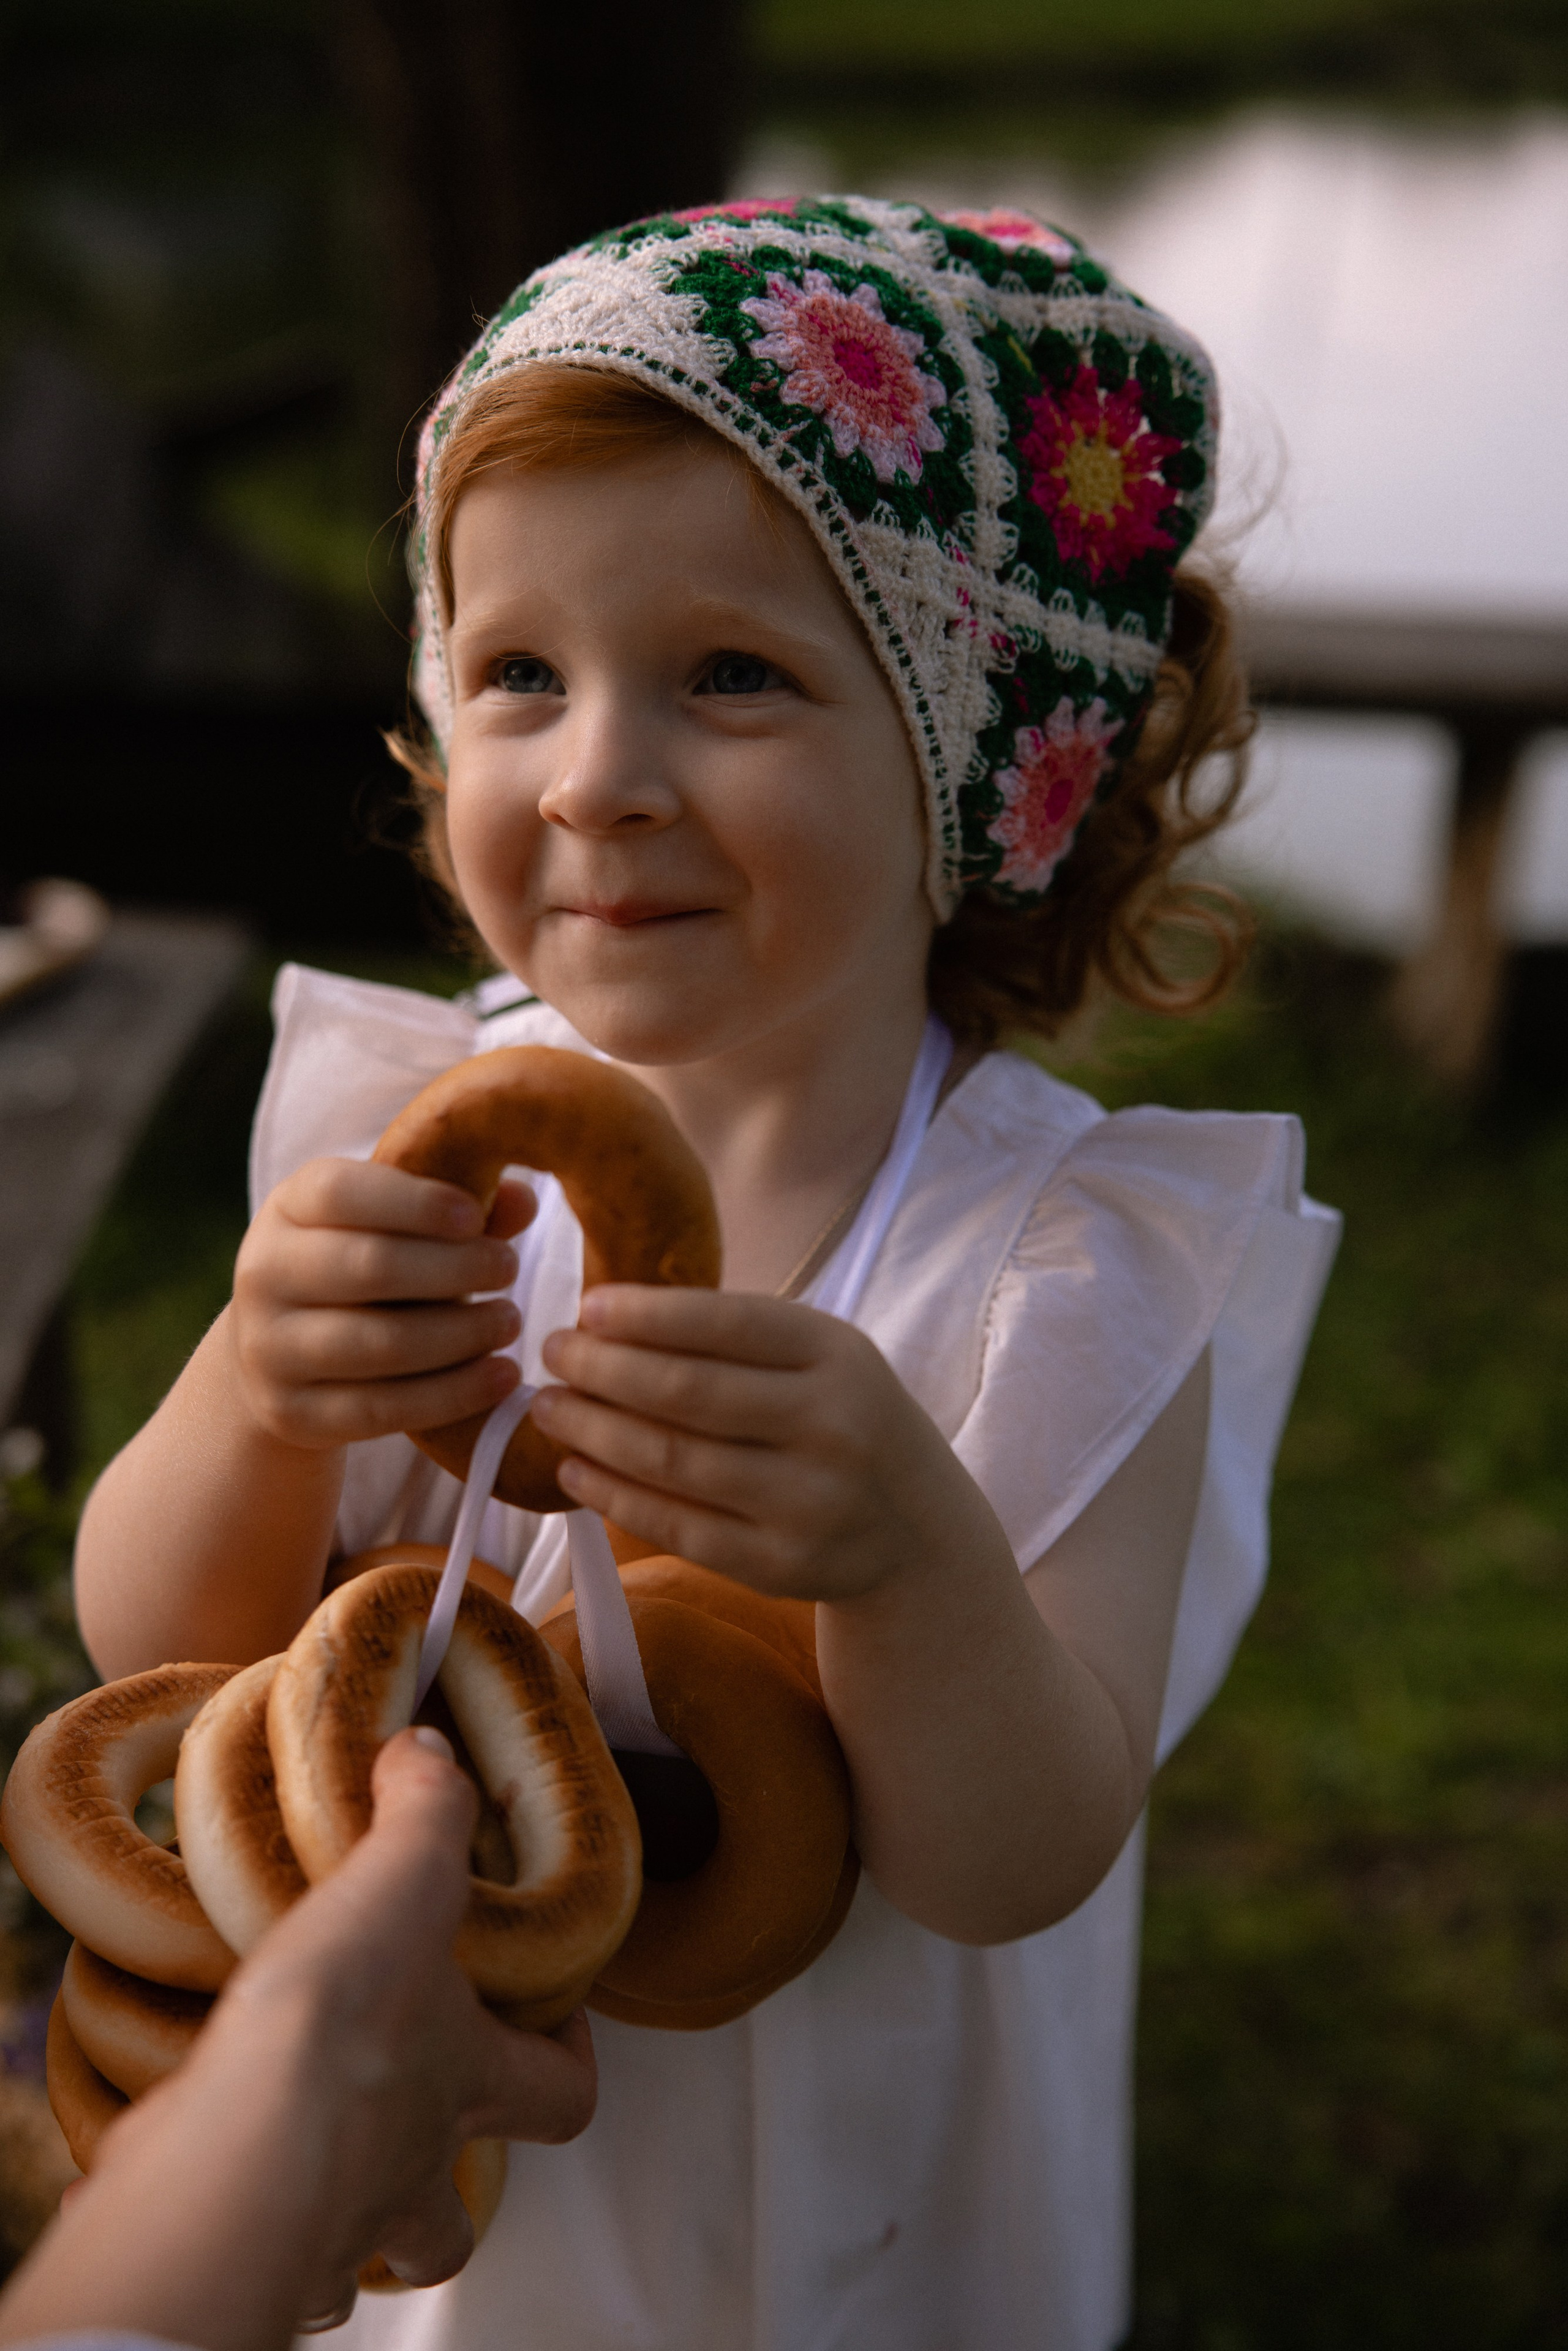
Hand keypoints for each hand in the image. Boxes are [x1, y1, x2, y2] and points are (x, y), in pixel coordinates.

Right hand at [202, 1725, 597, 2314]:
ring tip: (309, 2146)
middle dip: (447, 2188)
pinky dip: (238, 2204)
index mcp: (468, 2084)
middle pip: (454, 2226)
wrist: (229, 2156)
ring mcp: (330, 2222)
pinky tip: (206, 2153)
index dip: (572, 2060)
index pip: (565, 2093)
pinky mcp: (243, 2242)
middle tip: (417, 2126)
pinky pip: (254, 2248)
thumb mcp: (400, 1883)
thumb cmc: (339, 2035)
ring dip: (348, 2214)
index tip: (559, 2023)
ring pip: (359, 2253)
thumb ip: (423, 1811)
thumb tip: (429, 1752)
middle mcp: (409, 2171)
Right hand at [228, 1159, 533, 1449]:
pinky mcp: (291, 1413)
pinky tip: (501, 1377)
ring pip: (380, 1344)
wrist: (284, 1353)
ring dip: (460, 1334)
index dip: (415, 1201)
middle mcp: (263, 1273)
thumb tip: (523, 1199)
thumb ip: (456, 1208)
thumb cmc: (362, 1268)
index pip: (342, 1193)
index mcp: (288, 1207)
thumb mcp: (394, 1226)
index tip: (475, 1216)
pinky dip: (452, 1394)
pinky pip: (382, 1409)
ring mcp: (270, 1349)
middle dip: (454, 1268)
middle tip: (510, 1269)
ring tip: (510, 1322)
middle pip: (369, 1266)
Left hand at [531, 1284, 986, 1604]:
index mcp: (838, 1356)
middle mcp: (830, 1427)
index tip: (587, 1309)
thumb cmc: (841, 1419)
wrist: (916, 1530)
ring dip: (593, 1430)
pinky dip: (613, 1495)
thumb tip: (608, 1320)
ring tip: (549, 1407)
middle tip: (552, 1354)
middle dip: (603, 1369)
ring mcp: (808, 1502)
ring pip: (672, 1461)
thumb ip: (736, 1337)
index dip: (646, 1315)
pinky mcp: (780, 1565)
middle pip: (688, 1392)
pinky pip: (677, 1526)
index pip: (726, 1323)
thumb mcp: (819, 1358)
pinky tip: (574, 1469)